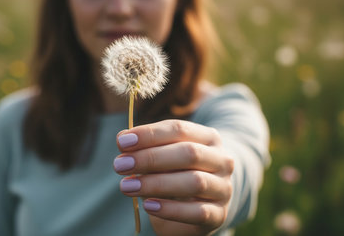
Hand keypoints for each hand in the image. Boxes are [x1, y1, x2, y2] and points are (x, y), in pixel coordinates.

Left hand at [113, 119, 233, 235]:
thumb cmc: (177, 173)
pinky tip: (148, 206)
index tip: (122, 142)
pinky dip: (170, 209)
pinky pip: (198, 212)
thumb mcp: (162, 157)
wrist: (202, 205)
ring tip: (127, 186)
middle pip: (189, 153)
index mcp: (208, 138)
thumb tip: (122, 138)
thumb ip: (144, 147)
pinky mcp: (219, 214)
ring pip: (194, 182)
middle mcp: (221, 160)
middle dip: (150, 158)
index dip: (150, 134)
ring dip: (156, 183)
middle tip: (120, 165)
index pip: (179, 129)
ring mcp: (224, 188)